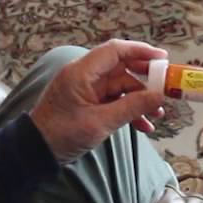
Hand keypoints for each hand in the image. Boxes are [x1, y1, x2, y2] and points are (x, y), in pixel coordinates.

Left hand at [30, 40, 167, 163]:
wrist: (36, 152)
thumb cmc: (61, 135)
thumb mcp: (100, 123)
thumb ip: (131, 108)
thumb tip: (159, 97)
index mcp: (82, 72)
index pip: (115, 50)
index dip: (140, 51)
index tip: (163, 59)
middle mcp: (85, 76)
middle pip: (121, 67)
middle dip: (145, 77)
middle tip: (166, 85)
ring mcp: (87, 90)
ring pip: (121, 86)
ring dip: (140, 99)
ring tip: (157, 114)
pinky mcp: (89, 103)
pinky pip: (114, 101)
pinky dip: (129, 110)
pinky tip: (144, 126)